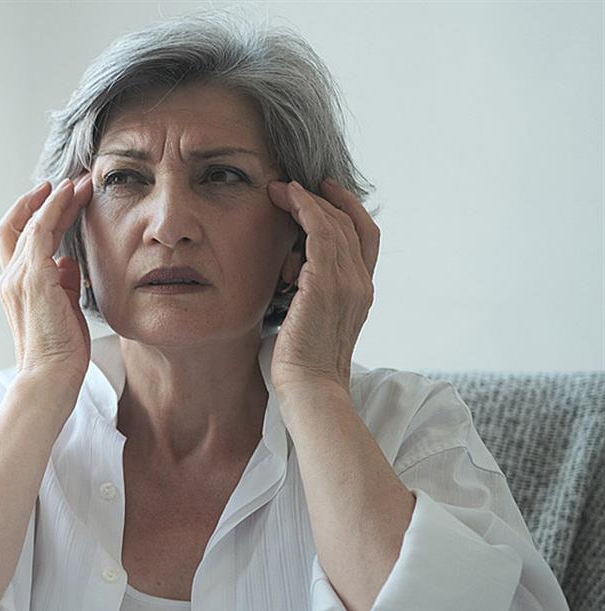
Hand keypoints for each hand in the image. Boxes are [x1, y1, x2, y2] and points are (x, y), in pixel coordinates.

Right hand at [0, 172, 93, 382]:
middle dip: (43, 201)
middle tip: (71, 183)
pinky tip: (69, 194)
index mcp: (16, 287)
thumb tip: (69, 263)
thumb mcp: (64, 310)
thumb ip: (63, 284)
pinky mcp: (32, 278)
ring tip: (79, 184)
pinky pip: (39, 231)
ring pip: (31, 223)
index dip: (36, 216)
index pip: (19, 241)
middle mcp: (10, 278)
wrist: (50, 377)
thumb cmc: (60, 353)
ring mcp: (18, 277)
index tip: (59, 198)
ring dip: (56, 200)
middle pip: (18, 225)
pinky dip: (53, 208)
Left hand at [265, 177, 379, 398]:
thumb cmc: (302, 364)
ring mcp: (348, 282)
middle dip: (322, 200)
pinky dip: (304, 210)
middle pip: (351, 224)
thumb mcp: (311, 322)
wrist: (310, 389)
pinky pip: (320, 232)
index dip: (347, 210)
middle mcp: (361, 284)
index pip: (364, 238)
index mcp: (361, 293)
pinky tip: (287, 199)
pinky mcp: (326, 284)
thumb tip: (288, 278)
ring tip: (280, 188)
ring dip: (306, 200)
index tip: (323, 193)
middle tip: (292, 185)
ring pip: (335, 223)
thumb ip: (309, 296)